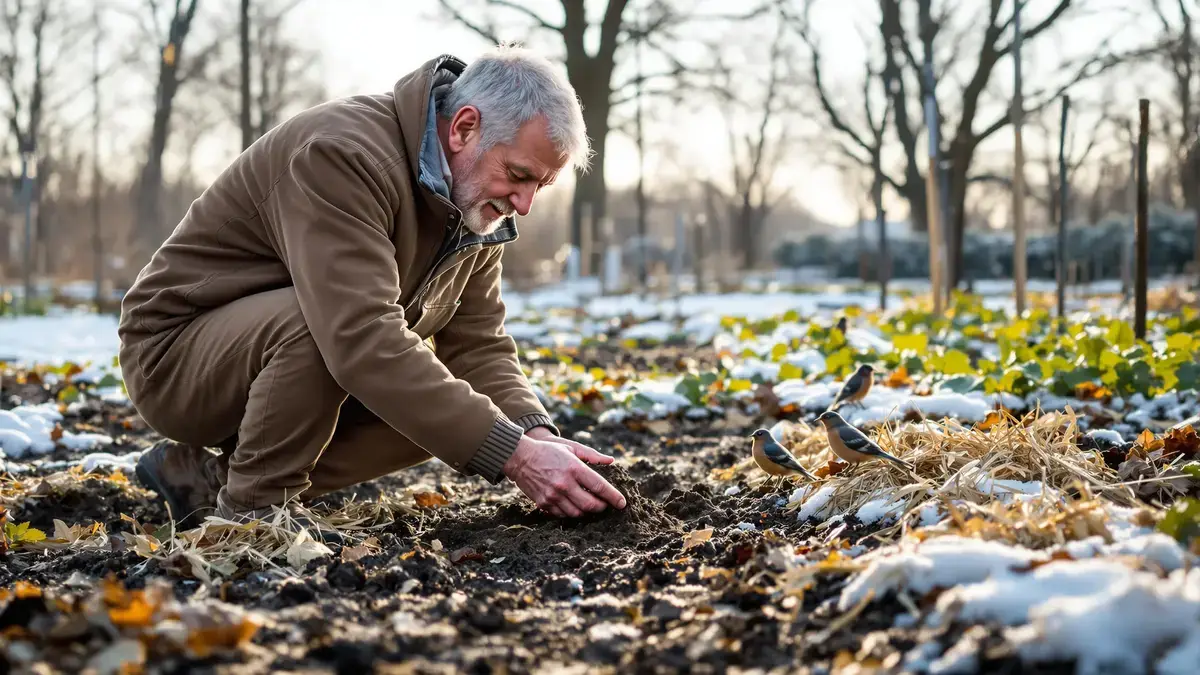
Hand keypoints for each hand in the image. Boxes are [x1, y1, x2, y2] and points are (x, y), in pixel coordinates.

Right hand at [503, 431, 625, 517]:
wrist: (520, 457)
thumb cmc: (548, 451)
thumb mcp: (571, 447)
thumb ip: (592, 455)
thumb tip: (611, 460)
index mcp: (574, 468)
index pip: (600, 487)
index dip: (614, 497)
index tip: (622, 503)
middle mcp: (565, 484)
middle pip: (591, 505)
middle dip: (602, 508)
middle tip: (605, 505)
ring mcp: (553, 495)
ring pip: (577, 513)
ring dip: (587, 512)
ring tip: (589, 505)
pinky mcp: (544, 503)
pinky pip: (563, 515)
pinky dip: (571, 513)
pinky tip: (573, 505)